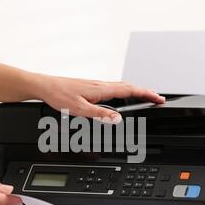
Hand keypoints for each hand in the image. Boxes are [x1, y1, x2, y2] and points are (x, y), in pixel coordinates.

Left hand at [37, 75, 165, 122]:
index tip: (158, 98)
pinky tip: (120, 96)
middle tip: (157, 98)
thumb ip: (100, 115)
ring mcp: (96, 85)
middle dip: (145, 92)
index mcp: (101, 89)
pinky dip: (123, 91)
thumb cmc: (59, 95)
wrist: (45, 87)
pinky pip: (113, 88)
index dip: (146, 94)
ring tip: (143, 96)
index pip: (130, 90)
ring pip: (121, 86)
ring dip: (135, 90)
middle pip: (129, 86)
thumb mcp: (79, 109)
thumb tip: (118, 119)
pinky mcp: (91, 88)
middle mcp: (101, 85)